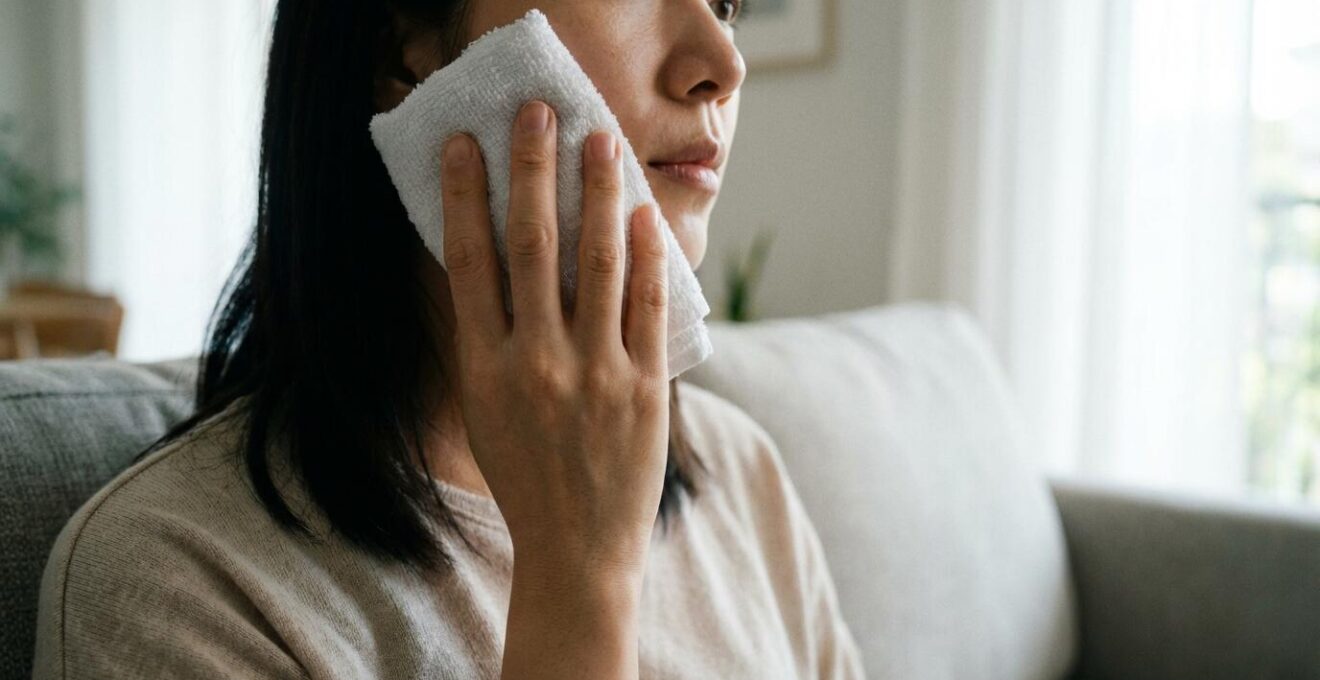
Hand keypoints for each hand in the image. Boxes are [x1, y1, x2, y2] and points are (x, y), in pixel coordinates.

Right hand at [438, 99, 669, 581]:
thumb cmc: (523, 476)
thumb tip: (485, 263)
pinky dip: (648, 255)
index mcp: (484, 368)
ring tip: (601, 139)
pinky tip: (643, 212)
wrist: (577, 552)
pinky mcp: (645, 387)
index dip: (463, 195)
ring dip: (598, 192)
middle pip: (533, 245)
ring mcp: (596, 373)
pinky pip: (648, 306)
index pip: (468, 262)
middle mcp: (536, 363)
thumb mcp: (482, 410)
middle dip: (534, 169)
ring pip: (598, 262)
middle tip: (538, 112)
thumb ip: (484, 340)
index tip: (463, 143)